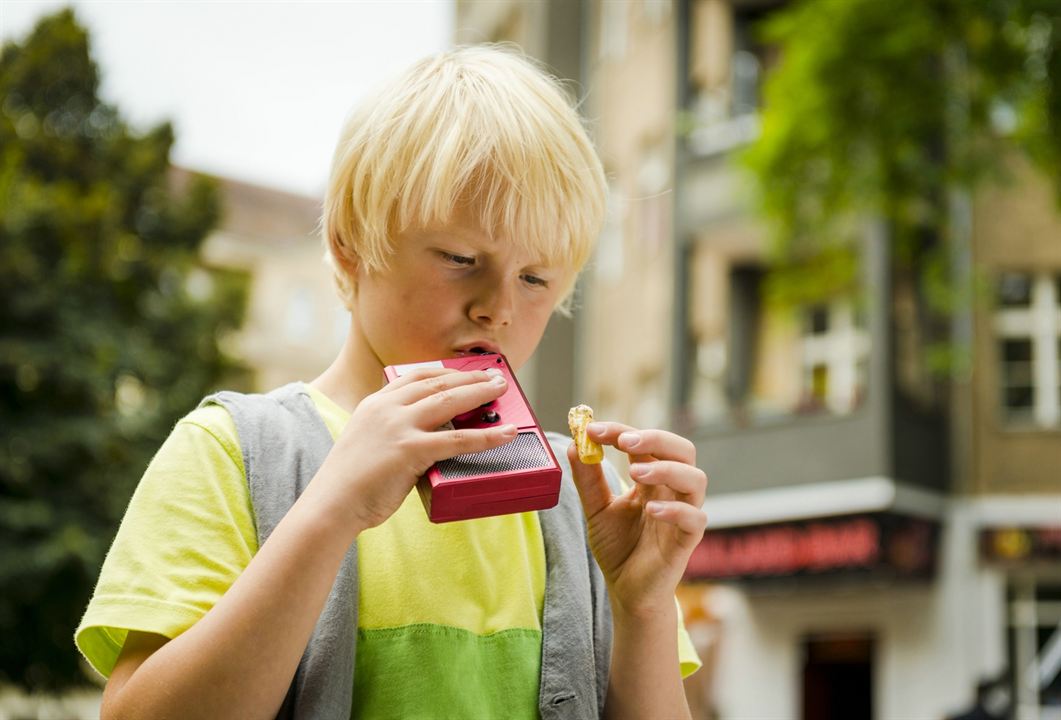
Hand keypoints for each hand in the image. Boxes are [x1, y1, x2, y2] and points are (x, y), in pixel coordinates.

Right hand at [314, 367, 515, 532]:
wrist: (331, 505)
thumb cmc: (350, 484)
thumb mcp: (367, 444)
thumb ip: (393, 434)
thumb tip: (426, 438)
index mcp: (374, 404)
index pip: (416, 376)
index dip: (444, 372)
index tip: (462, 371)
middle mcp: (387, 408)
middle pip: (438, 383)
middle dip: (469, 378)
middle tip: (493, 377)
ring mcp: (398, 426)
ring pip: (449, 400)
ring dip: (480, 392)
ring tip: (502, 390)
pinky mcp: (411, 449)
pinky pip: (458, 439)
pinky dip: (487, 436)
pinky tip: (506, 434)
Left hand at [568, 422, 707, 617]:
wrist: (627, 591)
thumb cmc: (618, 547)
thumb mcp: (596, 509)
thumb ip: (588, 480)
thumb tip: (573, 445)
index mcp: (652, 478)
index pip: (644, 443)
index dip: (621, 431)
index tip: (592, 430)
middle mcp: (671, 490)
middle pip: (681, 450)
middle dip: (655, 438)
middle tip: (624, 441)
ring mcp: (682, 514)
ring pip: (695, 479)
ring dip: (667, 469)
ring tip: (635, 473)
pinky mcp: (686, 541)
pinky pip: (695, 518)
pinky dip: (676, 510)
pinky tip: (651, 510)